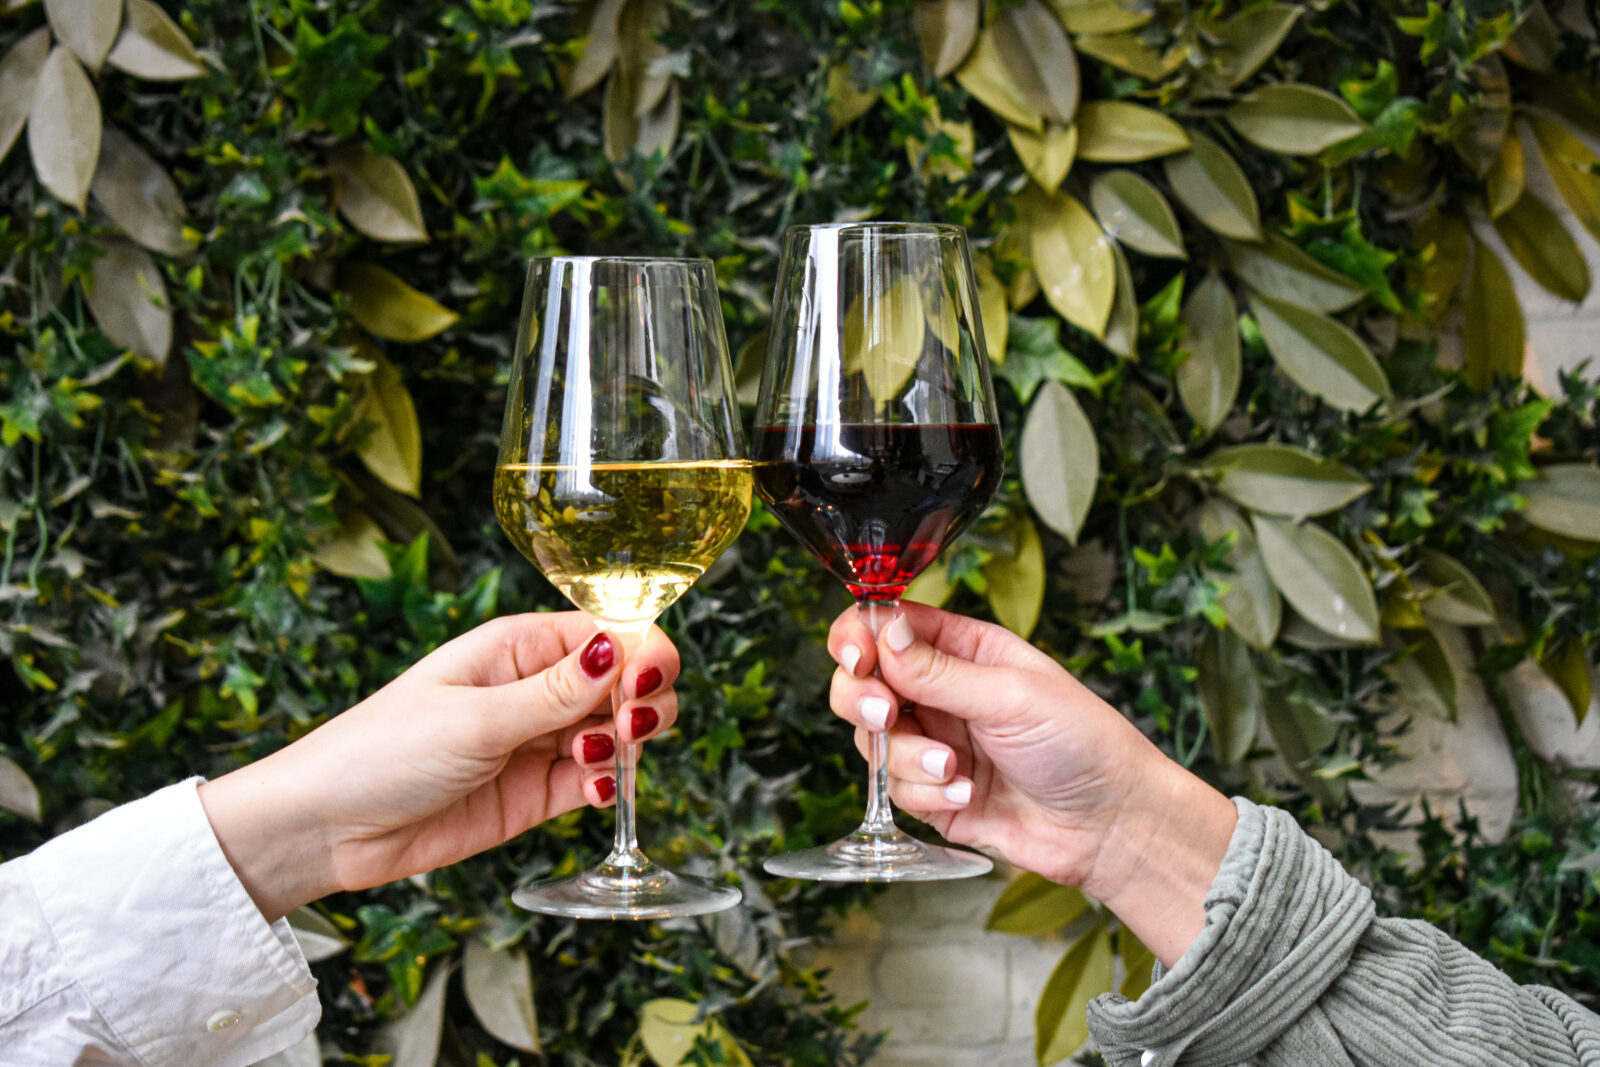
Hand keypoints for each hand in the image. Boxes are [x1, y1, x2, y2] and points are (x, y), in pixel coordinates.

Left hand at [198, 612, 678, 921]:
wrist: (328, 828)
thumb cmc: (383, 751)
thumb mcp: (476, 718)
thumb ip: (557, 693)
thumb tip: (621, 649)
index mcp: (518, 646)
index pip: (607, 631)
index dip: (642, 650)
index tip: (646, 682)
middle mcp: (536, 687)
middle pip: (626, 679)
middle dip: (645, 698)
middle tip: (628, 727)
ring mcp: (538, 741)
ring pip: (618, 730)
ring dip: (628, 743)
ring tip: (595, 760)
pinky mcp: (536, 793)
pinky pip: (593, 780)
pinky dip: (605, 785)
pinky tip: (589, 791)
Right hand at [828, 602, 1235, 965]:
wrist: (1109, 825)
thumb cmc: (1083, 744)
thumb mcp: (1012, 695)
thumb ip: (940, 670)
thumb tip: (883, 633)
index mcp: (963, 649)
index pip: (888, 626)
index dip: (860, 636)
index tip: (859, 657)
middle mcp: (940, 692)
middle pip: (862, 681)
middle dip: (864, 699)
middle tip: (887, 715)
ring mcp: (932, 743)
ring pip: (870, 740)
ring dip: (905, 757)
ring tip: (953, 769)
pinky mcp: (931, 793)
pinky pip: (893, 788)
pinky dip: (923, 794)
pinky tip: (966, 797)